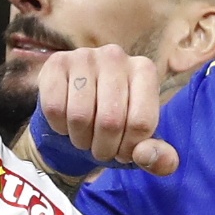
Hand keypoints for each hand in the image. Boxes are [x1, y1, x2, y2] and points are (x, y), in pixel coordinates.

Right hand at [37, 45, 177, 174]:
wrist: (77, 110)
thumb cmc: (116, 126)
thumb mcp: (141, 143)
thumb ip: (159, 157)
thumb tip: (145, 156)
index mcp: (145, 70)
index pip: (141, 122)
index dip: (129, 149)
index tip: (123, 151)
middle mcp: (116, 56)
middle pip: (110, 121)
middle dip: (104, 148)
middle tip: (100, 149)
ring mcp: (84, 56)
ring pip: (80, 116)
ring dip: (80, 139)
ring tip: (84, 137)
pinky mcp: (56, 63)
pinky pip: (55, 108)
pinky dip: (59, 126)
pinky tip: (66, 122)